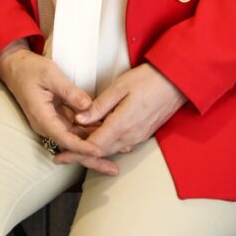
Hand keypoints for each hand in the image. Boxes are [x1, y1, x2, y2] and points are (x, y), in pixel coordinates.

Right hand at [0, 41, 116, 174]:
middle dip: (92, 158)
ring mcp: (53, 122)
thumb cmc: (30, 70)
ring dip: (94, 146)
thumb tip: (87, 105)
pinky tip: (107, 134)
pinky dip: (90, 133)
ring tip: (117, 153)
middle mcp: (47, 125)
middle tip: (113, 168)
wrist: (16, 67)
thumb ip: (69, 91)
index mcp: (42, 117)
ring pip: (76, 139)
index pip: (65, 138)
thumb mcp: (51, 75)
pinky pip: (76, 129)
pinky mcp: (58, 118)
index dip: (82, 147)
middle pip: (72, 146)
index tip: (99, 152)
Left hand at [52, 63, 186, 171]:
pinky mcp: (143, 134)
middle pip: (100, 152)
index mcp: (122, 125)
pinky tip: (97, 136)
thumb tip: (79, 119)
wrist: (177, 82)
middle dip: (80, 155)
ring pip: (110, 149)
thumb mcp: (120, 87)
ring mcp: (138, 137)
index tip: (59, 155)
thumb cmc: (148, 80)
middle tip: (61, 155)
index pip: (93, 146)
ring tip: (75, 147)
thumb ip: (99, 105)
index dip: (74, 152)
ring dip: (93, 149)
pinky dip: (106, 143)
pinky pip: (120, 144)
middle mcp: (130, 136)